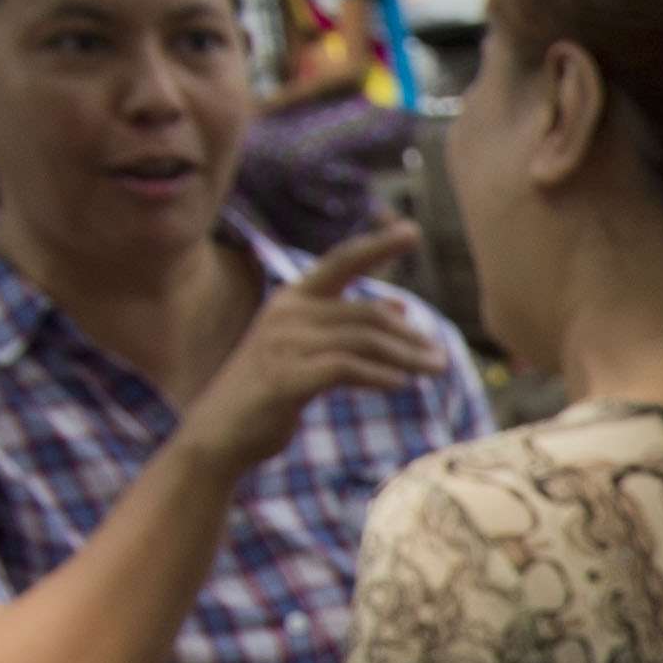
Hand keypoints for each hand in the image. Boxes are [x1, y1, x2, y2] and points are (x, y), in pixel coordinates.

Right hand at [179, 225, 438, 474]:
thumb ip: (348, 325)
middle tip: (441, 359)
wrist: (220, 433)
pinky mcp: (286, 377)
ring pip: (364, 340)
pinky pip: (346, 368)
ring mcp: (284, 343)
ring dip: (406, 357)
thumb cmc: (271, 391)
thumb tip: (399, 304)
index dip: (377, 246)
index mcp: (292, 300)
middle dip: (411, 336)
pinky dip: (379, 375)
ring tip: (434, 371)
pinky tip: (399, 385)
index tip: (412, 229)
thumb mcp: (312, 349)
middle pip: (367, 314)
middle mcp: (287, 313)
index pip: (340, 262)